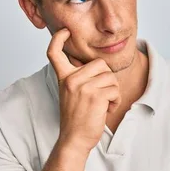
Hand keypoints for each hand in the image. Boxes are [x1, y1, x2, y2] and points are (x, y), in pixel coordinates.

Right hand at [47, 28, 121, 153]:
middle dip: (107, 79)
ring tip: (103, 104)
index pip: (54, 53)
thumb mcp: (71, 93)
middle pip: (100, 63)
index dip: (58, 38)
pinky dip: (115, 101)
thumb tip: (94, 64)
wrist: (74, 139)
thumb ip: (78, 77)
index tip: (65, 31)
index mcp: (64, 77)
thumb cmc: (76, 118)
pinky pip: (115, 90)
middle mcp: (71, 79)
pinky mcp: (95, 96)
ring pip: (110, 77)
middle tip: (102, 94)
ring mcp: (82, 87)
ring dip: (112, 91)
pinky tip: (106, 109)